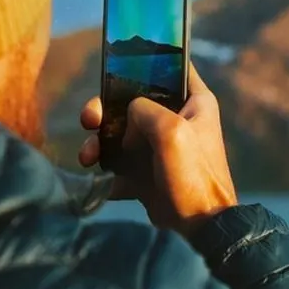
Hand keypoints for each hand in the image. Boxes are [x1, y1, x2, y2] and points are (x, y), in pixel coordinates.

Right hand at [78, 64, 238, 234]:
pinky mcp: (148, 172)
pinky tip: (102, 182)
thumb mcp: (172, 131)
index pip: (172, 66)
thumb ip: (146, 109)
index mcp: (195, 102)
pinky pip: (120, 163)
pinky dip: (107, 171)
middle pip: (133, 102)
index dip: (146, 60)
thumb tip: (128, 112)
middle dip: (105, 109)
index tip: (118, 62)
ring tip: (87, 157)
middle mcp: (177, 119)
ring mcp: (160, 147)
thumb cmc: (194, 175)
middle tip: (89, 119)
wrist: (201, 228)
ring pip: (121, 133)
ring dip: (99, 143)